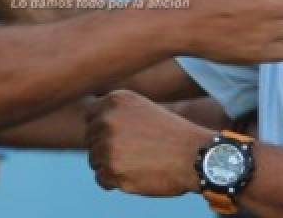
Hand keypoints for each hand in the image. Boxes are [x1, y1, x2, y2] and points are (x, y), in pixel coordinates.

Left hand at [86, 90, 210, 195]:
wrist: (195, 156)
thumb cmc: (170, 134)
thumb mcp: (142, 109)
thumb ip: (115, 112)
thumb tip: (88, 122)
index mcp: (115, 100)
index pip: (90, 116)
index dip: (103, 129)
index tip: (121, 136)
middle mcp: (108, 120)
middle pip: (90, 139)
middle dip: (106, 148)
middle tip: (134, 152)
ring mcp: (108, 146)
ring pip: (94, 160)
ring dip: (110, 165)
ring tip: (137, 163)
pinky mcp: (113, 171)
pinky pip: (101, 179)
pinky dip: (114, 181)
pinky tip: (134, 175)